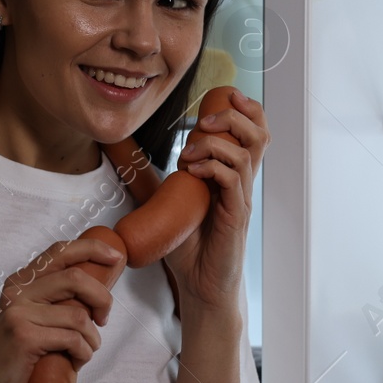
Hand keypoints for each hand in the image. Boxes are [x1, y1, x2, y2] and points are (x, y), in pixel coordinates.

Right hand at [0, 236, 122, 382]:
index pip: (60, 251)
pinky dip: (83, 353)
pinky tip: (75, 362)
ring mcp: (18, 313)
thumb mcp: (31, 322)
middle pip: (76, 278)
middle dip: (102, 299)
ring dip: (92, 338)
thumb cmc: (15, 362)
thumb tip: (97, 292)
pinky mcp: (24, 337)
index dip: (92, 249)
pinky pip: (72, 339)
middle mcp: (17, 292)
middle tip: (103, 320)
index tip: (114, 258)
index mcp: (20, 283)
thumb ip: (53, 303)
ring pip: (78, 315)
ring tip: (84, 352)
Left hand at [162, 89, 269, 308]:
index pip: (254, 131)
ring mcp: (242, 199)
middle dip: (235, 116)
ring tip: (190, 151)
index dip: (245, 108)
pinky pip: (234, 181)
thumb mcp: (171, 204)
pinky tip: (192, 171)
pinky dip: (213, 167)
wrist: (201, 287)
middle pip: (260, 134)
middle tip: (204, 121)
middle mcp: (243, 184)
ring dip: (215, 143)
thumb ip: (156, 180)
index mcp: (233, 176)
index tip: (223, 96)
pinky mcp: (236, 218)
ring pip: (246, 153)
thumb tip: (122, 157)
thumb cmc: (189, 248)